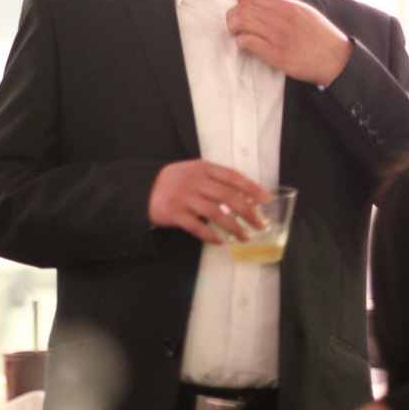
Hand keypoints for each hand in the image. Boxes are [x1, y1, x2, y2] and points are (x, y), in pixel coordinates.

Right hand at [148, 159, 269, 242]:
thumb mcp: (193, 171)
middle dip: (247, 212)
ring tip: (245, 237)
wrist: (143, 189)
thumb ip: (215, 179)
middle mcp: (195, 181)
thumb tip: (244, 194)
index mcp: (203, 168)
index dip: (251, 188)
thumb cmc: (174, 181)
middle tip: (260, 224)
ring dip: (233, 227)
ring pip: (215, 213)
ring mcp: (184, 198)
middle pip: (227, 196)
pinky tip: (220, 241)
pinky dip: (210, 235)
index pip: (232, 176)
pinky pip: (197, 227)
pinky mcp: (175, 214)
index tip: (265, 199)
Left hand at [226, 0, 352, 86]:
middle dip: (233, 15)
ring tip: (235, 33)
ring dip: (233, 27)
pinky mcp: (275, 53)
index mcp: (289, 6)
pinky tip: (243, 44)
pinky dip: (241, 41)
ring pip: (243, 22)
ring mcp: (277, 35)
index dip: (243, 4)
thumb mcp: (307, 13)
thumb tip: (268, 6)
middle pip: (245, 8)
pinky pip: (249, 42)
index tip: (240, 12)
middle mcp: (281, 18)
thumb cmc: (322, 38)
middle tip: (232, 24)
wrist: (335, 59)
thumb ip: (287, 8)